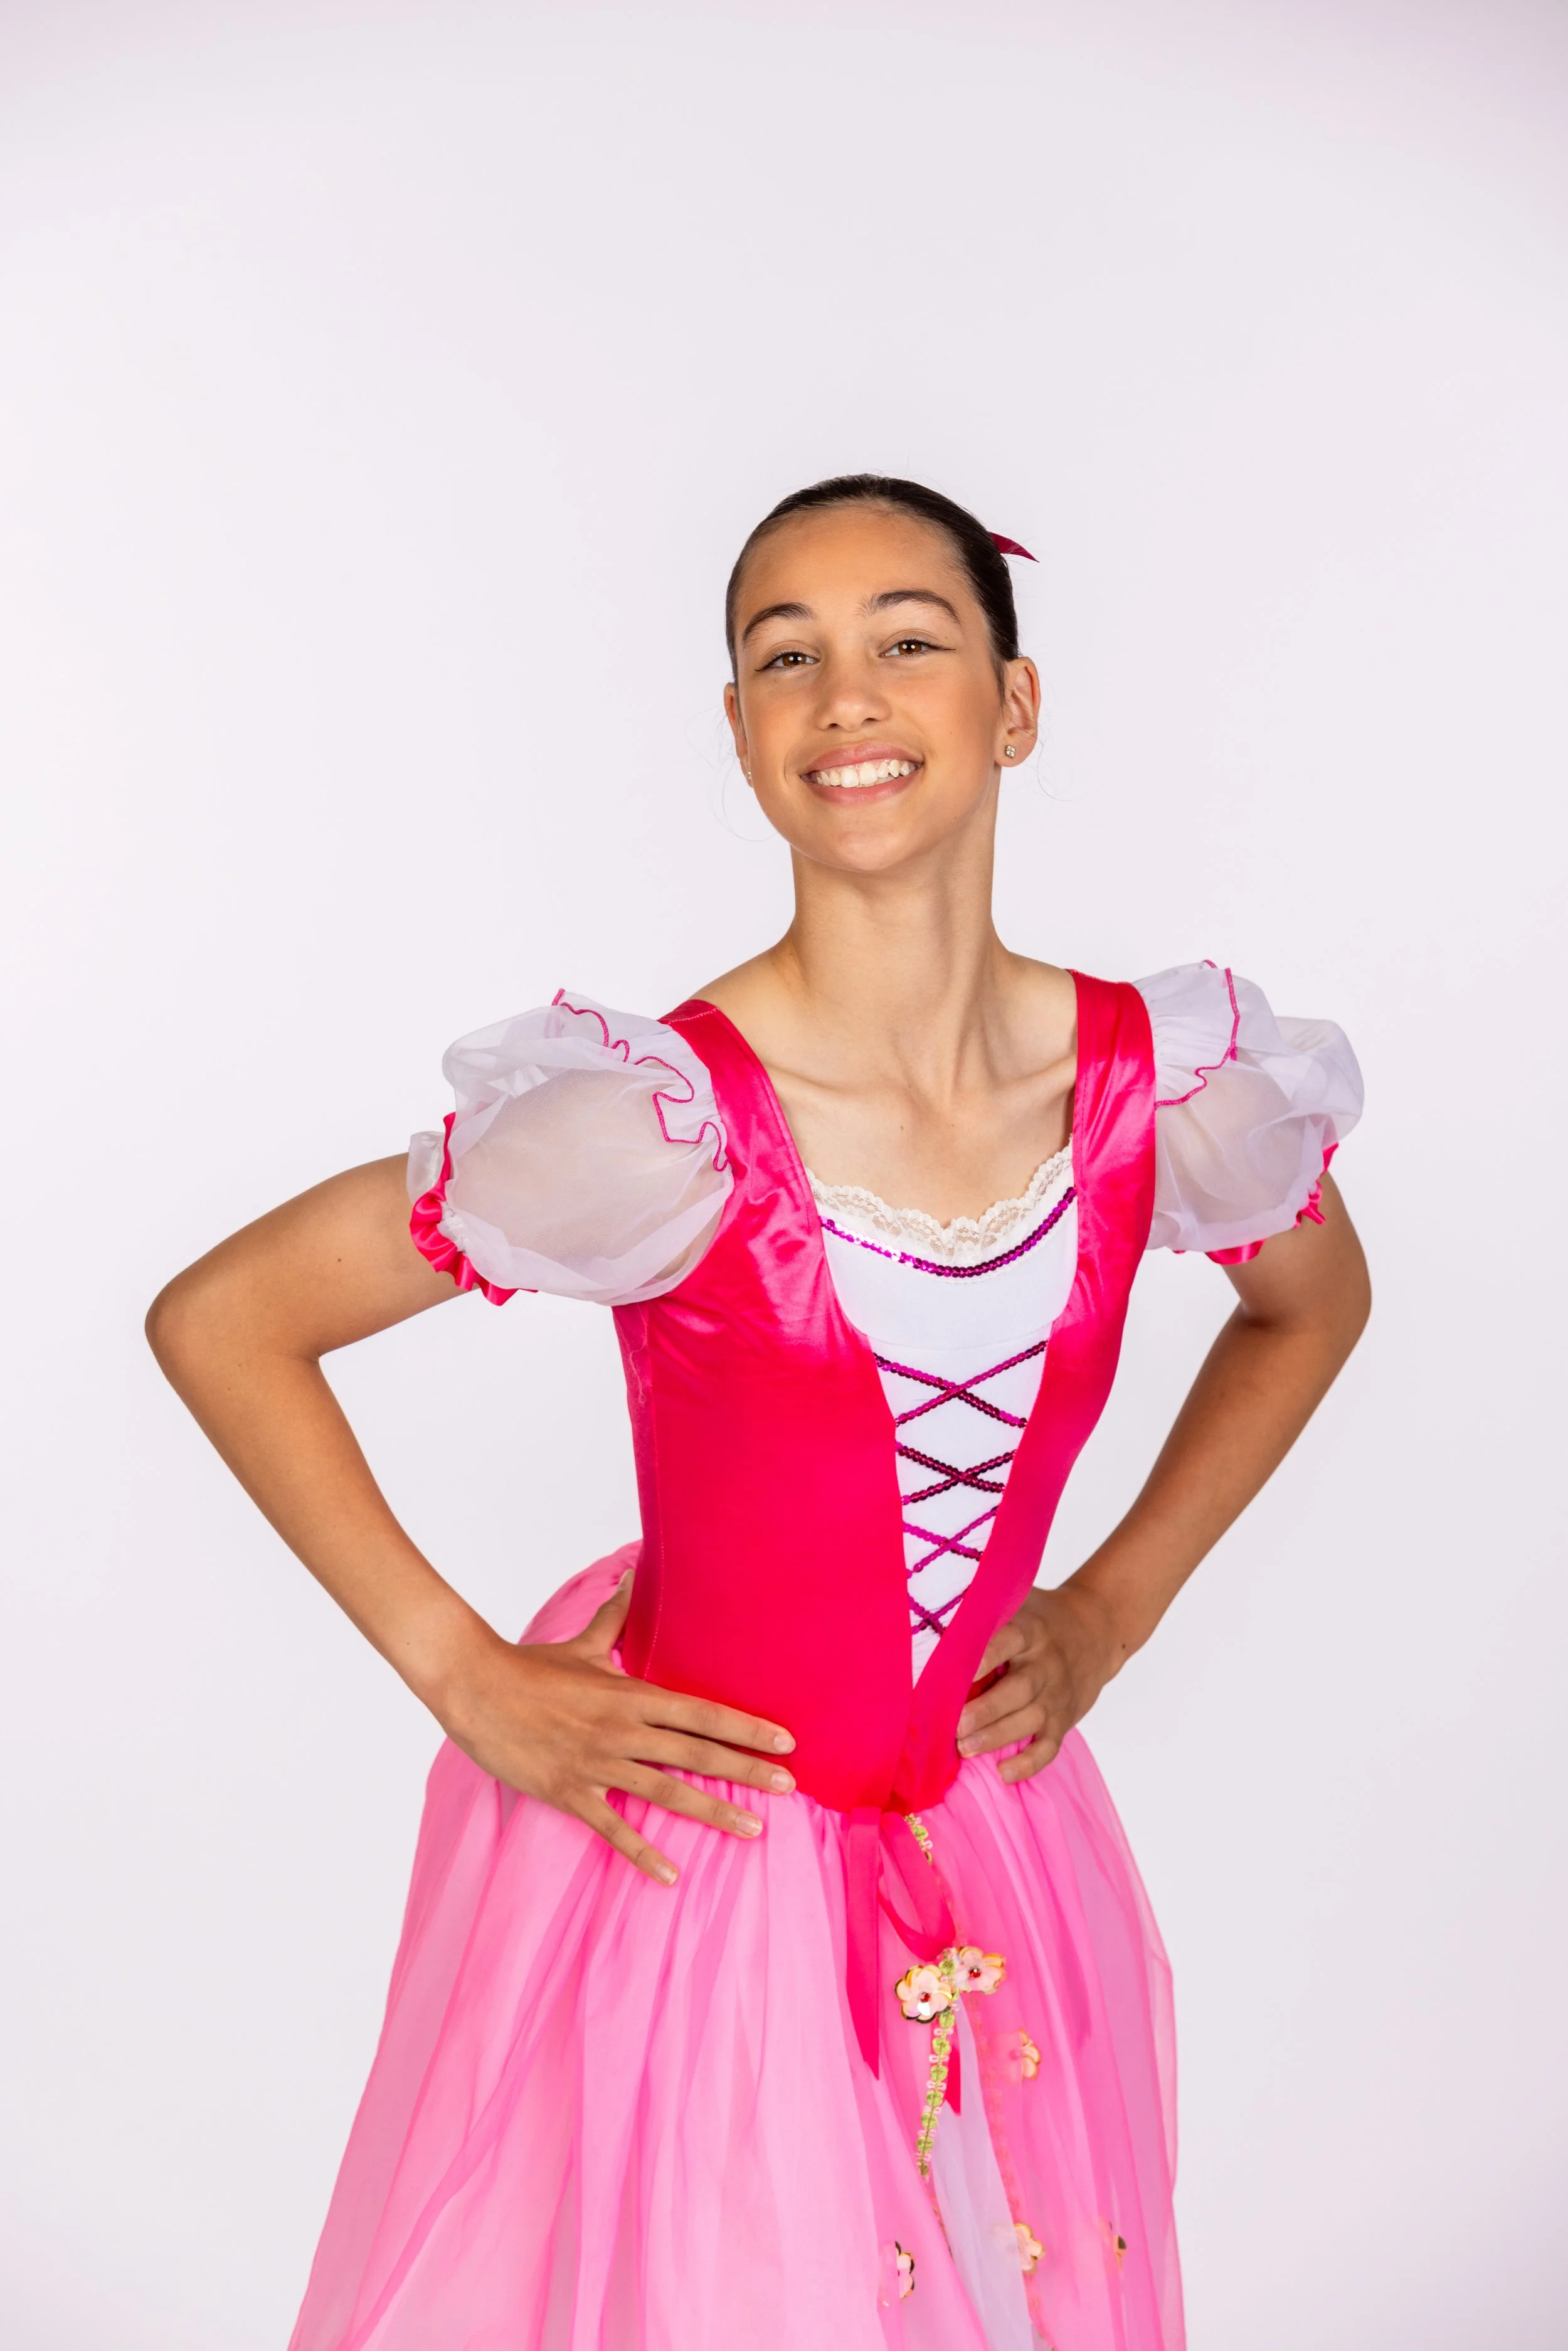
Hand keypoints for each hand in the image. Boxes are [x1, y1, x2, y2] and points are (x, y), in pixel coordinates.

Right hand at [440, 1574, 795, 1883]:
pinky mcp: (568, 1792)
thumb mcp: (582, 1643)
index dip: (746, 1727)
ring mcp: (595, 1764)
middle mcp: (621, 1730)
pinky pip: (612, 1828)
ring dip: (712, 1813)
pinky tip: (670, 1876)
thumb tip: (636, 1575)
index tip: (785, 1741)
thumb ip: (616, 1616)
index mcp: (630, 1694)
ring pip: (666, 1792)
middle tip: (790, 1788)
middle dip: (746, 1771)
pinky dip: (642, 1854)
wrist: (473, 1686)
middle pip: (696, 1752)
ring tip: (752, 1830)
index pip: (702, 1711)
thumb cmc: (529, 1666)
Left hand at [955, 1582, 1124, 1782]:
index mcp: (1032, 1630)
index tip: (957, 1671)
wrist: (1099, 1631)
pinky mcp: (1065, 1719)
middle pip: (1021, 1688)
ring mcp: (1058, 1694)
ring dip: (999, 1736)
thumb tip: (935, 1613)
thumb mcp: (1022, 1602)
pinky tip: (1005, 1773)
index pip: (1010, 1640)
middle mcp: (1047, 1663)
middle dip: (987, 1709)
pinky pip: (1051, 1746)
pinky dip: (1030, 1763)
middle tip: (955, 1725)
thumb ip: (988, 1609)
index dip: (985, 1655)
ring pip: (1032, 1718)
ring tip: (965, 1749)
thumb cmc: (1043, 1618)